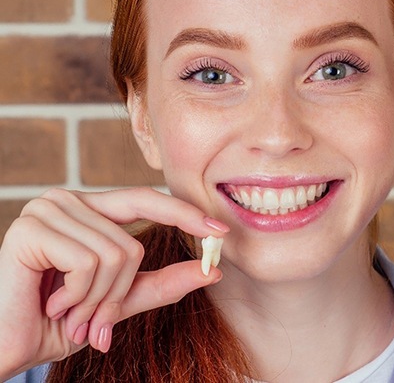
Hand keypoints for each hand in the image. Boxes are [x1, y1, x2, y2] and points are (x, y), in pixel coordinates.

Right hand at [0, 187, 227, 379]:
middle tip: (96, 322)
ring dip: (97, 301)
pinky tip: (52, 304)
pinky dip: (79, 297)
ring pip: (115, 254)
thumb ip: (162, 283)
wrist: (7, 348)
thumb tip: (212, 270)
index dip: (183, 213)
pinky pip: (89, 262)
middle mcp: (68, 200)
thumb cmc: (58, 322)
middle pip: (133, 242)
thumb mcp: (118, 301)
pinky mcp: (31, 229)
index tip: (220, 230)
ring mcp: (48, 210)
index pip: (145, 199)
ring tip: (69, 314)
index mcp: (88, 209)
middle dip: (119, 293)